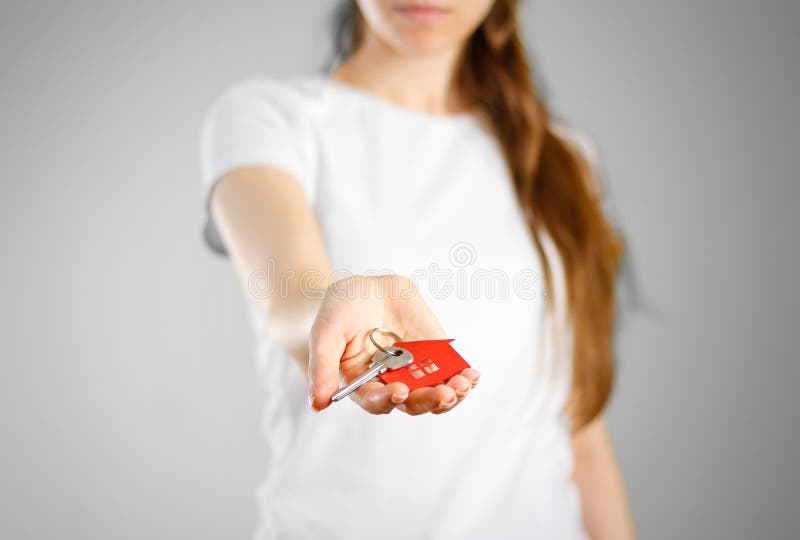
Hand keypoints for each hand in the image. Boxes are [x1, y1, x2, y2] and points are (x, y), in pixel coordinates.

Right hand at [308, 275, 479, 413]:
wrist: (364, 291)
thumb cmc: (338, 313)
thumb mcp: (325, 333)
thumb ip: (322, 368)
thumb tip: (317, 404)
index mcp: (363, 385)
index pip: (377, 401)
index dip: (388, 399)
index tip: (399, 390)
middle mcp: (392, 383)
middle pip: (413, 402)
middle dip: (430, 400)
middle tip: (445, 394)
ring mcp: (417, 370)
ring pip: (437, 392)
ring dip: (453, 394)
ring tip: (464, 384)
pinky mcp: (436, 355)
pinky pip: (452, 372)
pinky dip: (464, 378)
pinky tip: (472, 376)